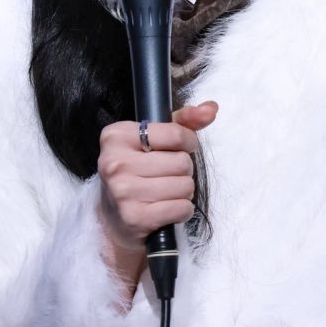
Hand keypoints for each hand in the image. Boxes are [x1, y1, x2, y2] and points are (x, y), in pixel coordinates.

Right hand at [97, 101, 218, 252]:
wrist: (114, 217)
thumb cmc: (137, 171)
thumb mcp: (153, 139)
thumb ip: (183, 121)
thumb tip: (211, 109)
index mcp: (117, 136)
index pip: (174, 134)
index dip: (187, 141)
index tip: (182, 148)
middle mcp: (116, 162)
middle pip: (182, 162)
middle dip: (184, 169)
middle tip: (168, 174)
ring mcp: (123, 191)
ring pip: (185, 185)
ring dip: (184, 190)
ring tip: (167, 191)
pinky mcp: (135, 217)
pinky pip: (181, 208)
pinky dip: (182, 209)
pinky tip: (167, 207)